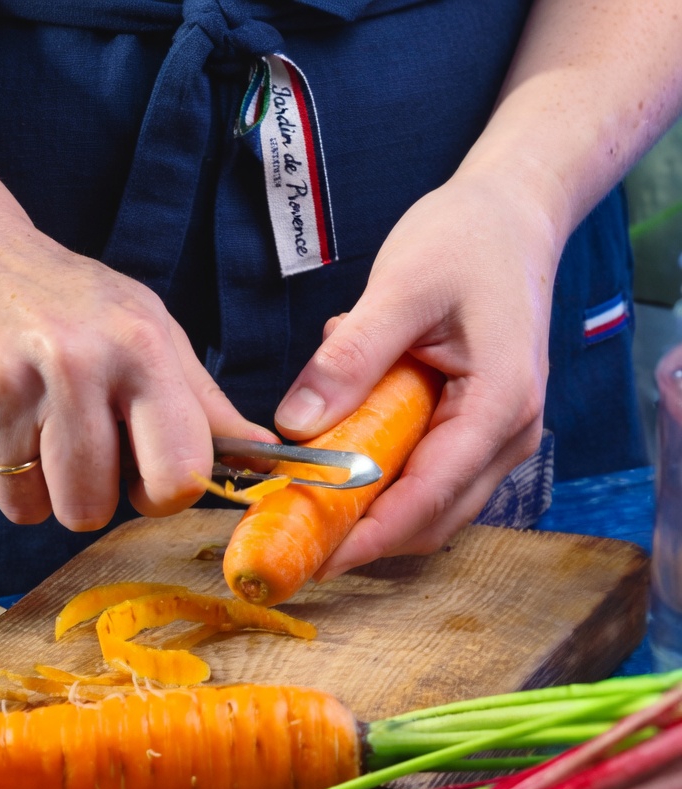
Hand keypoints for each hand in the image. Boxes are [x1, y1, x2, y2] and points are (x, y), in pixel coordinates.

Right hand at [0, 219, 273, 529]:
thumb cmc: (69, 301)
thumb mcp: (149, 330)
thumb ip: (205, 404)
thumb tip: (270, 458)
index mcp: (139, 348)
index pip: (178, 476)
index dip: (162, 496)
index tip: (144, 478)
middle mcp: (72, 362)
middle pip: (90, 509)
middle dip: (86, 495)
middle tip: (74, 446)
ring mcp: (1, 383)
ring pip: (28, 509)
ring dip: (30, 487)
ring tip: (27, 426)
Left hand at [273, 165, 562, 579]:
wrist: (513, 215)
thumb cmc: (467, 240)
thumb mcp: (400, 287)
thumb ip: (350, 359)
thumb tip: (295, 428)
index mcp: (500, 406)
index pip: (428, 498)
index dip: (367, 537)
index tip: (311, 558)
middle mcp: (510, 436)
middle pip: (430, 519)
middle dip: (362, 536)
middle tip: (292, 535)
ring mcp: (498, 438)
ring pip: (429, 506)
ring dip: (370, 505)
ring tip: (311, 481)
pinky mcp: (478, 430)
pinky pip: (428, 475)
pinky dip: (382, 473)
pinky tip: (349, 433)